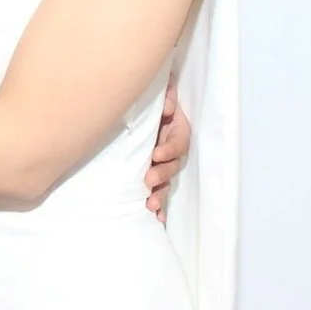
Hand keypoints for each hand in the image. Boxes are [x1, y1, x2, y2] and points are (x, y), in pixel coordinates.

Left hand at [144, 73, 190, 222]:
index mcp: (176, 128)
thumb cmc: (148, 96)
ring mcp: (161, 162)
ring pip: (166, 182)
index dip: (170, 149)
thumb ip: (166, 96)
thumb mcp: (159, 90)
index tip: (156, 154)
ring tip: (150, 205)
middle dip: (162, 174)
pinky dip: (158, 205)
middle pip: (173, 165)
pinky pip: (157, 191)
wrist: (131, 99)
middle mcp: (171, 147)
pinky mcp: (150, 172)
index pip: (179, 141)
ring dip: (160, 195)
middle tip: (149, 180)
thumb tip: (167, 109)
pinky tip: (156, 219)